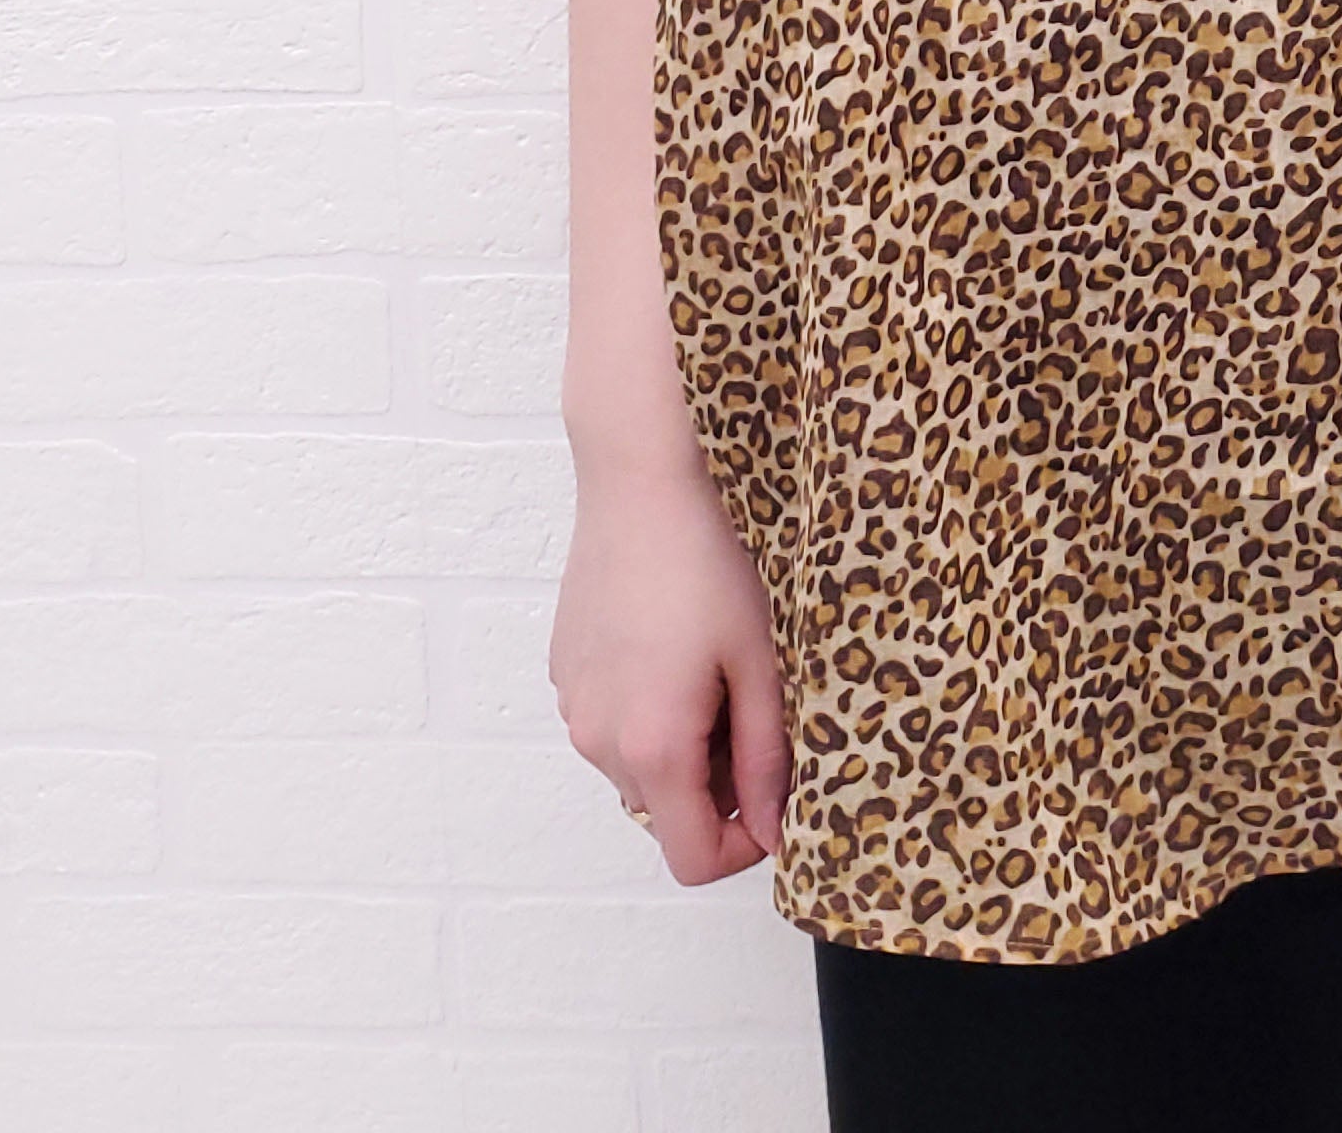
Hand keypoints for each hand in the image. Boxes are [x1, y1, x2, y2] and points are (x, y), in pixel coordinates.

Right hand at [551, 459, 791, 886]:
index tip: (777, 797)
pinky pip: (612, 721)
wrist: (642, 480)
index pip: (692, 860)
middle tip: (751, 704)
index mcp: (654, 747)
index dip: (744, 848)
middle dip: (717, 784)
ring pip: (638, 765)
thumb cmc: (710, 560)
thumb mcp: (761, 660)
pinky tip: (675, 642)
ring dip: (682, 744)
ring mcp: (573, 706)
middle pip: (666, 812)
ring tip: (713, 665)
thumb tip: (774, 829)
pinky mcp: (564, 672)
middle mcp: (600, 741)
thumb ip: (767, 755)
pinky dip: (648, 708)